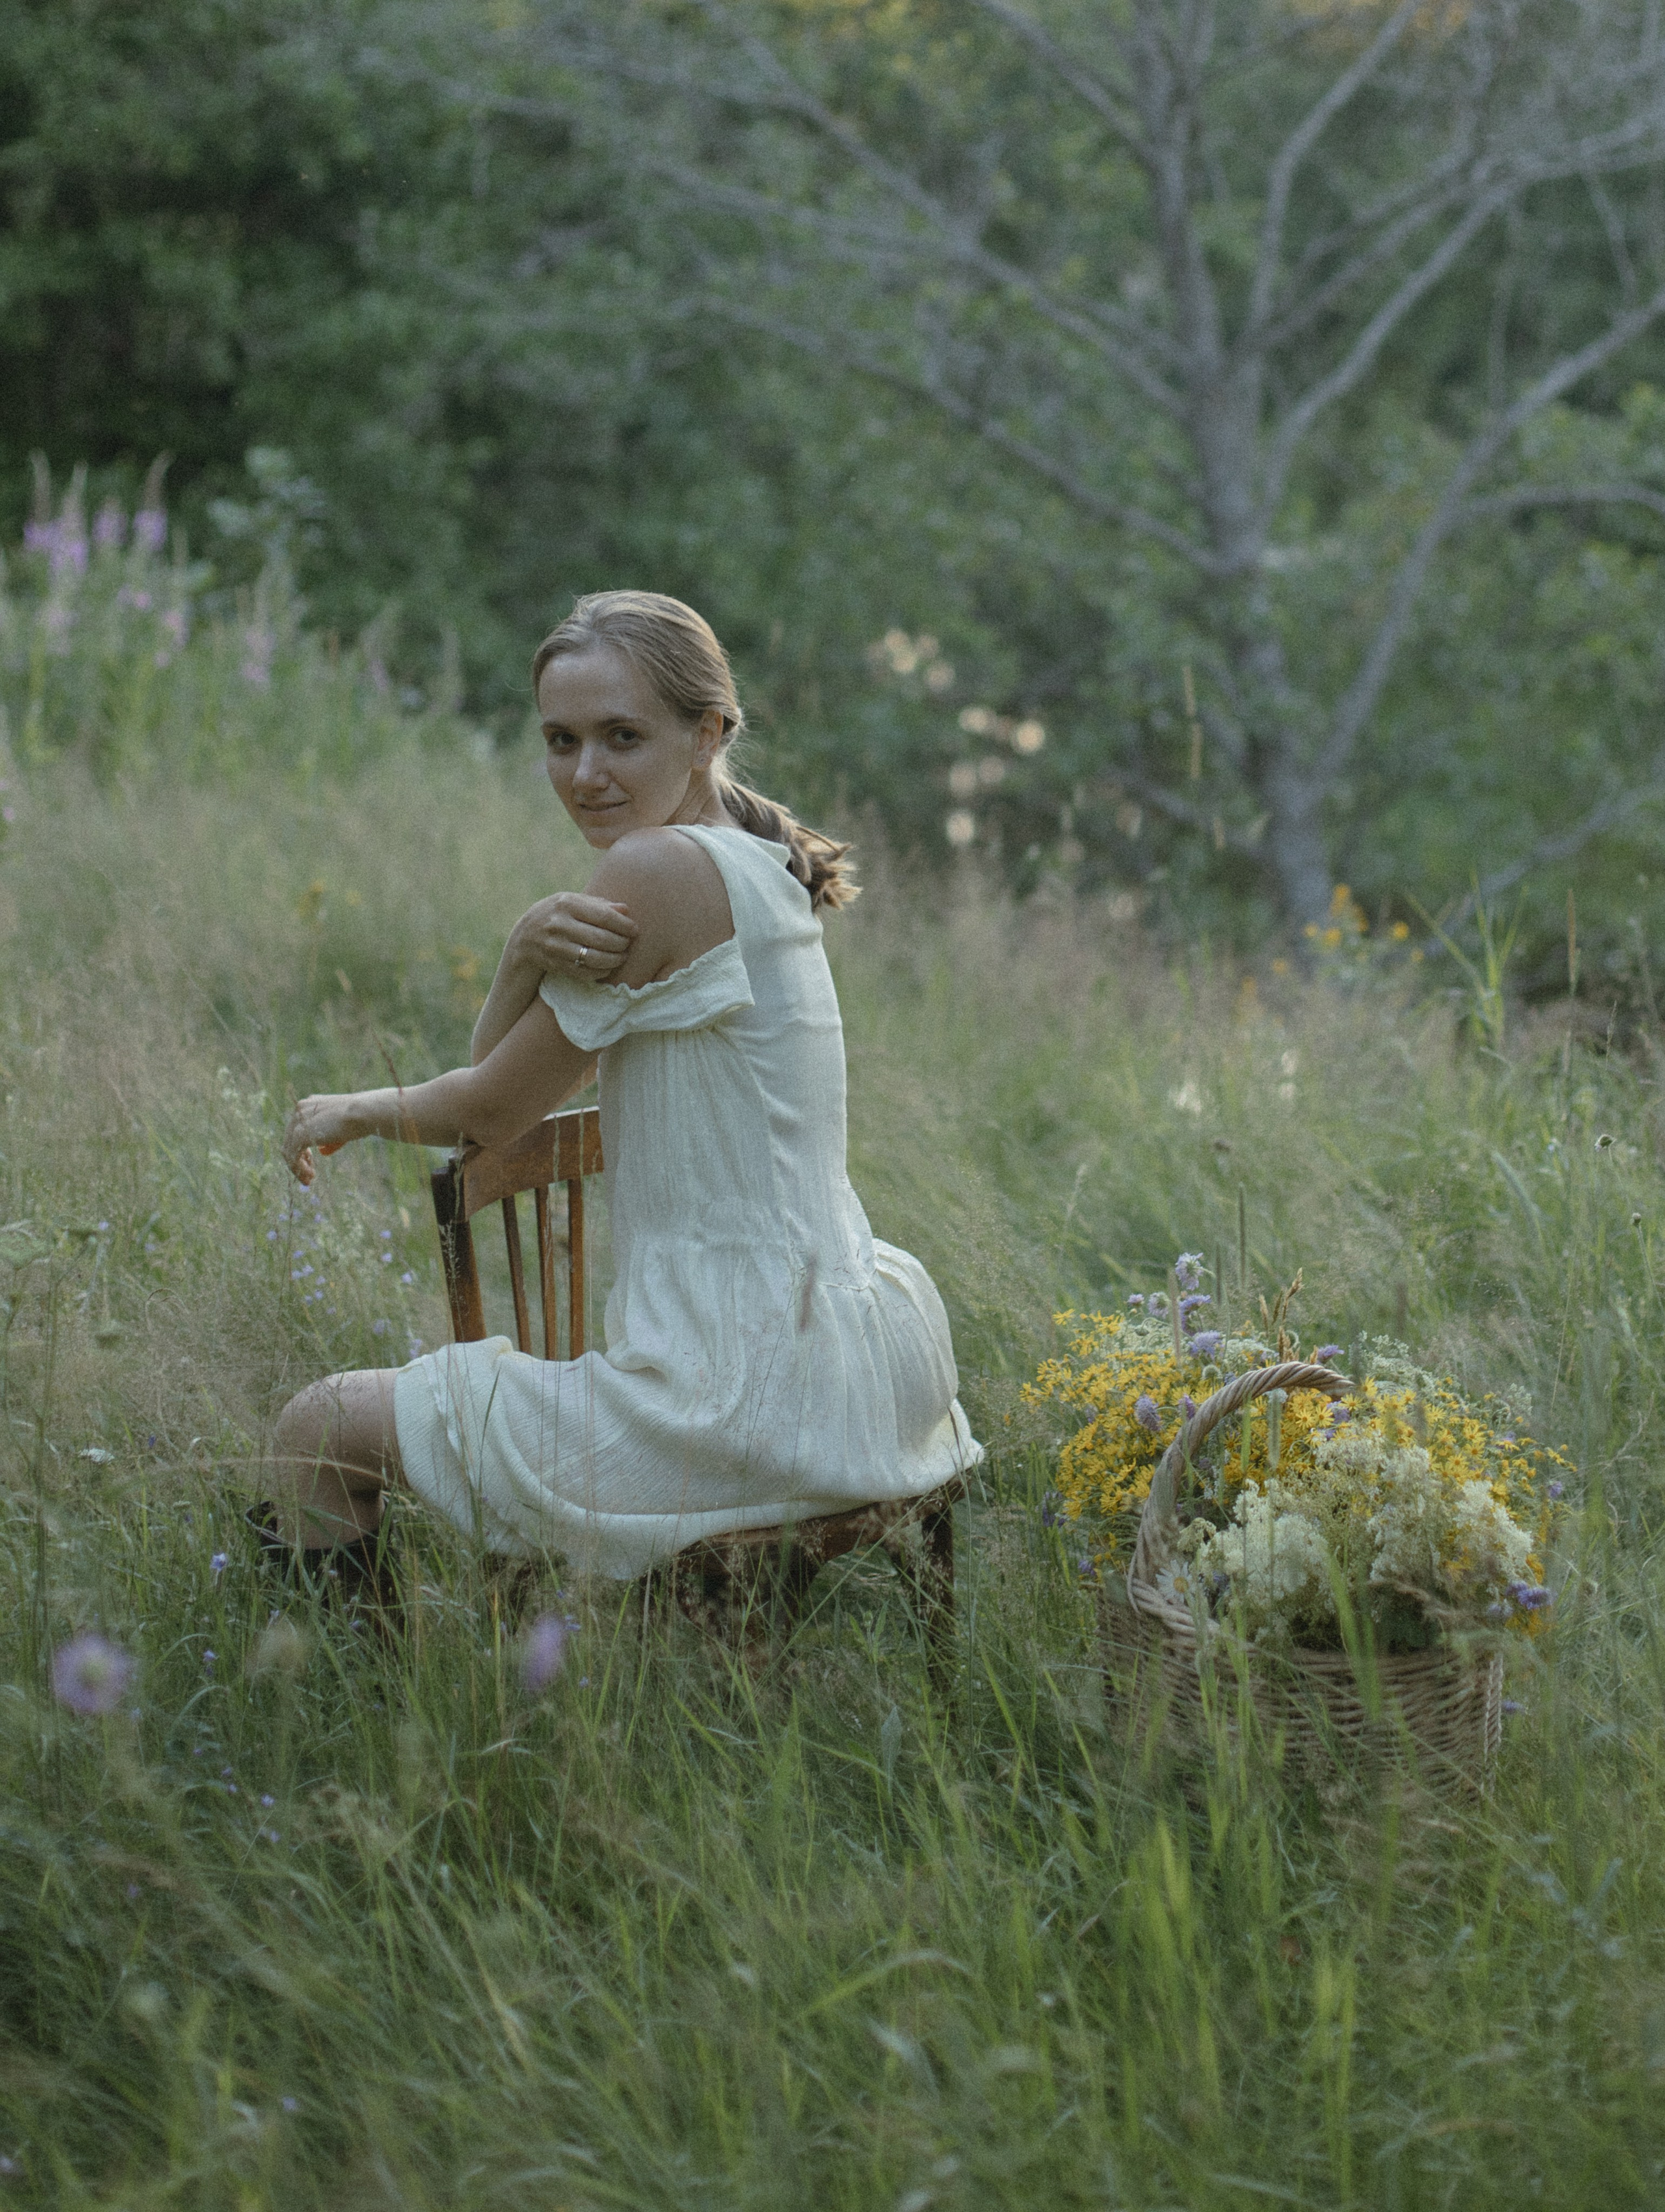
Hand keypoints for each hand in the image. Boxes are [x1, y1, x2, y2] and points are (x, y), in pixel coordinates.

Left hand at [282, 1094, 361, 1184]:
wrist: (363, 1112)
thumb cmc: (360, 1119)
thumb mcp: (341, 1129)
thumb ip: (329, 1138)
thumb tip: (322, 1151)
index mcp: (310, 1105)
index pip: (297, 1130)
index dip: (303, 1149)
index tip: (312, 1163)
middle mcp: (301, 1110)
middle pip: (290, 1140)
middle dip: (299, 1160)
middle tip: (310, 1175)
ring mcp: (298, 1122)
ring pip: (289, 1149)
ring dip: (297, 1167)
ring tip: (309, 1180)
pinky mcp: (300, 1134)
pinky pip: (293, 1156)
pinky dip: (299, 1168)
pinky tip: (310, 1176)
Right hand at [512, 892, 637, 982]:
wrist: (525, 937)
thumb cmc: (557, 914)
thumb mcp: (573, 901)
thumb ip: (599, 904)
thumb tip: (626, 910)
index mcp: (566, 903)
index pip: (604, 916)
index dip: (624, 925)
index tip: (635, 930)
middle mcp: (558, 925)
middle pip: (601, 938)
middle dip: (621, 943)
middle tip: (628, 944)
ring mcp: (555, 946)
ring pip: (594, 958)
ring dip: (614, 960)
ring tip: (622, 956)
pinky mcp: (555, 964)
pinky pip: (584, 972)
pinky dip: (600, 971)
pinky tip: (607, 966)